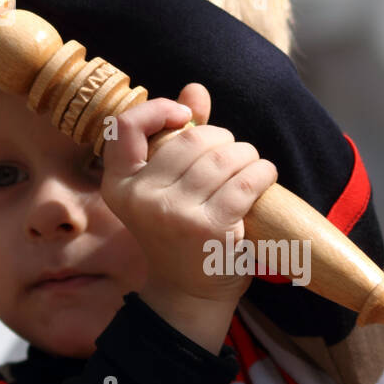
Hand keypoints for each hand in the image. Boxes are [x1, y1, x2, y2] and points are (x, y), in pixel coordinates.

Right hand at [99, 84, 277, 347]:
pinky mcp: (207, 227)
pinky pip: (245, 180)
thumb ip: (176, 137)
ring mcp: (172, 212)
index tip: (183, 116)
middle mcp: (140, 196)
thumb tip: (194, 89)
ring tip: (250, 166)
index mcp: (119, 183)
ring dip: (247, 154)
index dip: (157, 110)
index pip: (125, 127)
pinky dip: (262, 171)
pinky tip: (264, 176)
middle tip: (232, 154)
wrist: (187, 294)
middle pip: (190, 138)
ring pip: (223, 156)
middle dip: (221, 138)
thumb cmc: (178, 233)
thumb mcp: (165, 186)